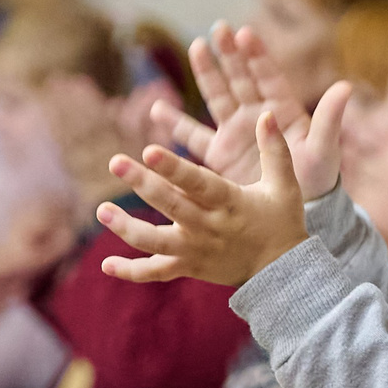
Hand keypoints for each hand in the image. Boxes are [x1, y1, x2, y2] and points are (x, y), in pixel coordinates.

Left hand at [97, 113, 310, 287]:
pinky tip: (106, 265)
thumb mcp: (284, 185)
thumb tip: (268, 114)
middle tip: (115, 161)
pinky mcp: (188, 267)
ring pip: (155, 242)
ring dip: (126, 228)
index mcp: (229, 202)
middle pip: (169, 205)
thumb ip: (275, 149)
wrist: (282, 272)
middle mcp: (208, 226)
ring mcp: (195, 249)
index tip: (149, 151)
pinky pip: (156, 272)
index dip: (172, 168)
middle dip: (141, 183)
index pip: (197, 182)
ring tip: (102, 210)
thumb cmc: (281, 222)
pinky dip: (131, 271)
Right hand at [152, 25, 349, 201]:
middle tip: (219, 28)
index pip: (268, 77)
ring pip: (217, 96)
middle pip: (240, 79)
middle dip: (230, 54)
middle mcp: (257, 115)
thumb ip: (330, 119)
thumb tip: (346, 86)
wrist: (297, 211)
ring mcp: (236, 132)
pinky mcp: (219, 154)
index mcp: (282, 111)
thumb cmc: (317, 179)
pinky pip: (194, 136)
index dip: (257, 56)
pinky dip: (176, 123)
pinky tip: (157, 109)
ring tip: (196, 47)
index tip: (245, 34)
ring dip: (207, 73)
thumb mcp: (324, 149)